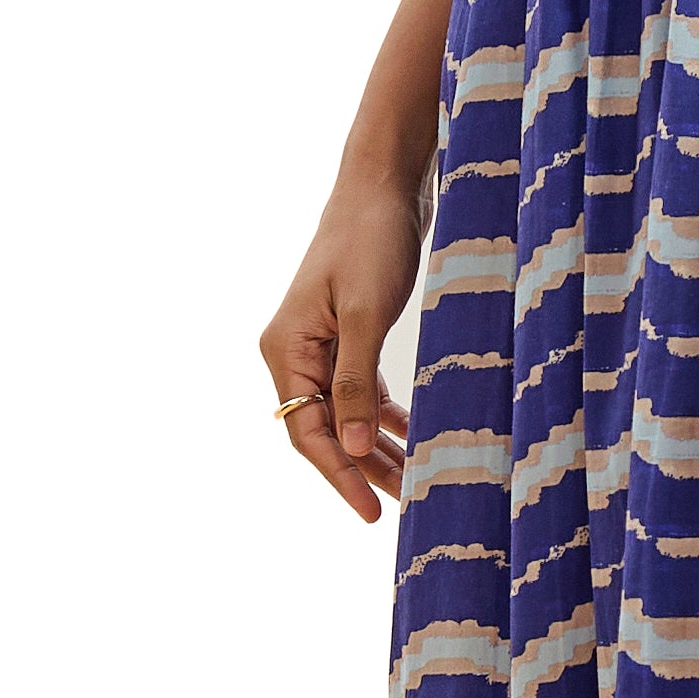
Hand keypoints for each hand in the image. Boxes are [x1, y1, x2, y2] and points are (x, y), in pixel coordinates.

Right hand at [260, 166, 422, 521]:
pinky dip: (384, 414)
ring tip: (413, 480)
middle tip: (405, 503)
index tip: (370, 511)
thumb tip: (355, 447)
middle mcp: (294, 351)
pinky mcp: (347, 334)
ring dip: (377, 446)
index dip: (339, 474)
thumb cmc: (371, 241)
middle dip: (363, 467)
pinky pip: (360, 389)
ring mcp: (320, 344)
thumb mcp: (366, 314)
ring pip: (346, 412)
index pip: (307, 430)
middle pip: (326, 427)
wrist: (383, 186)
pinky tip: (409, 437)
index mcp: (286, 349)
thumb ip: (357, 382)